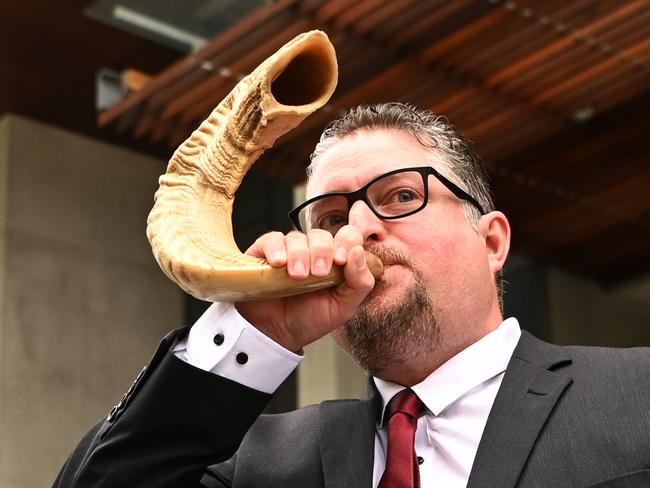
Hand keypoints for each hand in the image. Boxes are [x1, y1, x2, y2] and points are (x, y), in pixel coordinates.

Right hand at [234, 226, 375, 352]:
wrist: (276, 335)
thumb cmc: (309, 319)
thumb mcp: (343, 308)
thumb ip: (360, 283)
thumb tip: (359, 253)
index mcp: (336, 260)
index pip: (348, 236)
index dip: (347, 241)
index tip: (341, 260)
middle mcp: (314, 251)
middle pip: (321, 235)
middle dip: (322, 252)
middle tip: (318, 273)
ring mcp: (289, 250)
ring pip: (297, 238)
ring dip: (299, 254)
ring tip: (297, 276)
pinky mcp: (265, 252)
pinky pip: (272, 240)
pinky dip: (276, 248)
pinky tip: (278, 263)